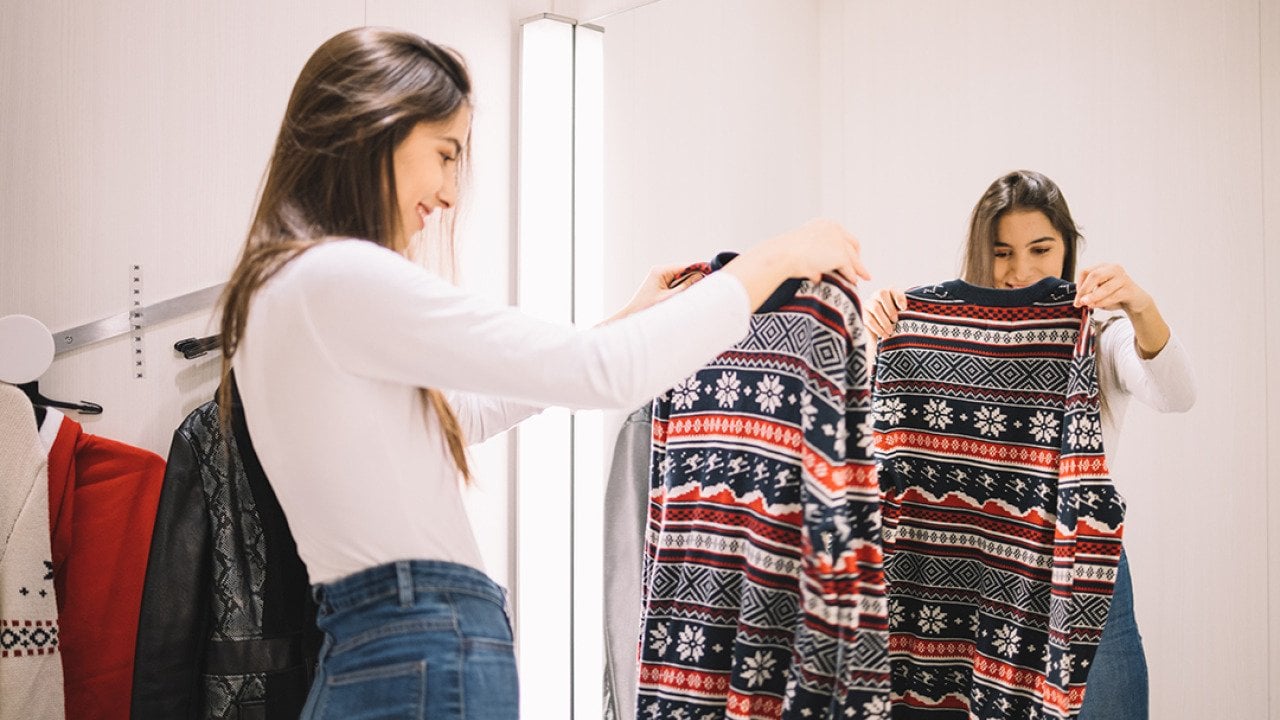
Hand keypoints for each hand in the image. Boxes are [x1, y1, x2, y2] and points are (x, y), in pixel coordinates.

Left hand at [604, 263, 702, 322]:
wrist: (631, 316)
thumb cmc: (646, 308)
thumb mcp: (670, 298)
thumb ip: (686, 287)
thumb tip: (701, 276)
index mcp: (661, 271)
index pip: (686, 267)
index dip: (699, 270)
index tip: (712, 275)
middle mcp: (660, 271)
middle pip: (684, 272)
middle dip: (693, 280)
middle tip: (705, 288)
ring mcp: (660, 278)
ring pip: (681, 279)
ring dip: (687, 287)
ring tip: (692, 296)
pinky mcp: (660, 285)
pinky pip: (675, 285)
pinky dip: (681, 291)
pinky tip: (684, 299)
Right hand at [722, 218, 870, 311]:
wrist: (782, 255)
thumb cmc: (784, 256)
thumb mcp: (801, 253)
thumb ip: (812, 262)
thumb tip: (817, 274)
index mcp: (824, 224)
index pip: (842, 236)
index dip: (846, 248)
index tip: (849, 258)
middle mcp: (834, 229)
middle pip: (852, 245)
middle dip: (856, 258)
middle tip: (860, 269)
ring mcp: (838, 241)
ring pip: (852, 258)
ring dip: (858, 268)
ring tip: (862, 277)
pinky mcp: (840, 254)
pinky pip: (849, 269)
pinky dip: (852, 276)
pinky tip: (853, 282)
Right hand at [863, 287, 906, 341]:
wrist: (884, 334)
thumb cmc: (896, 322)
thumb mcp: (903, 315)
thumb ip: (904, 310)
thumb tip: (903, 308)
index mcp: (889, 292)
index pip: (893, 289)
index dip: (899, 297)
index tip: (903, 308)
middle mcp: (877, 295)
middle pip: (882, 294)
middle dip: (890, 308)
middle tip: (896, 320)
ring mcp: (869, 303)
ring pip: (876, 308)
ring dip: (884, 321)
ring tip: (890, 331)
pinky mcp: (864, 314)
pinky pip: (870, 320)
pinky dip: (878, 328)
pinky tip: (884, 334)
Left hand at [1074, 263, 1152, 314]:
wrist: (1136, 300)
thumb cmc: (1114, 295)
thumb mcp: (1099, 292)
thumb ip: (1089, 293)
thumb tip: (1080, 300)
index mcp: (1103, 267)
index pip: (1086, 271)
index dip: (1079, 284)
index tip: (1077, 296)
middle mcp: (1114, 268)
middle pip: (1094, 275)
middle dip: (1084, 290)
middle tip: (1078, 302)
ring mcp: (1123, 277)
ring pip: (1104, 287)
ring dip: (1093, 297)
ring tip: (1086, 304)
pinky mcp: (1129, 289)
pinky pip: (1113, 296)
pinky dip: (1102, 302)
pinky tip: (1096, 306)